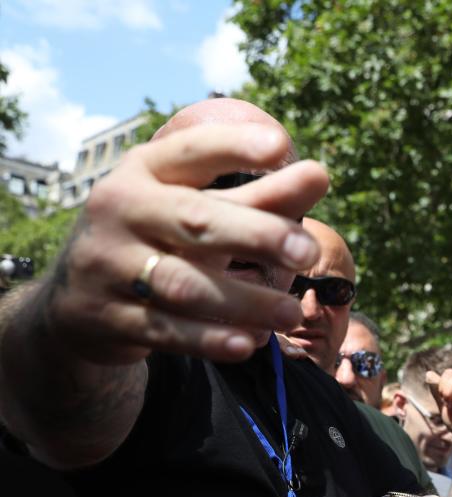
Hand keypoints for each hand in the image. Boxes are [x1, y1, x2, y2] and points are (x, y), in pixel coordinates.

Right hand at [49, 122, 326, 364]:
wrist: (78, 299)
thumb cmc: (159, 238)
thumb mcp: (198, 208)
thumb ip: (259, 197)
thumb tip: (321, 175)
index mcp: (143, 172)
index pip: (190, 152)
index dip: (233, 147)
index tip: (281, 146)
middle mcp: (119, 210)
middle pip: (194, 219)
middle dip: (258, 234)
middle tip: (310, 252)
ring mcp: (107, 264)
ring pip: (183, 284)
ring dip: (246, 301)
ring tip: (293, 312)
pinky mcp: (105, 317)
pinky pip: (165, 331)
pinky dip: (210, 339)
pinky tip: (249, 344)